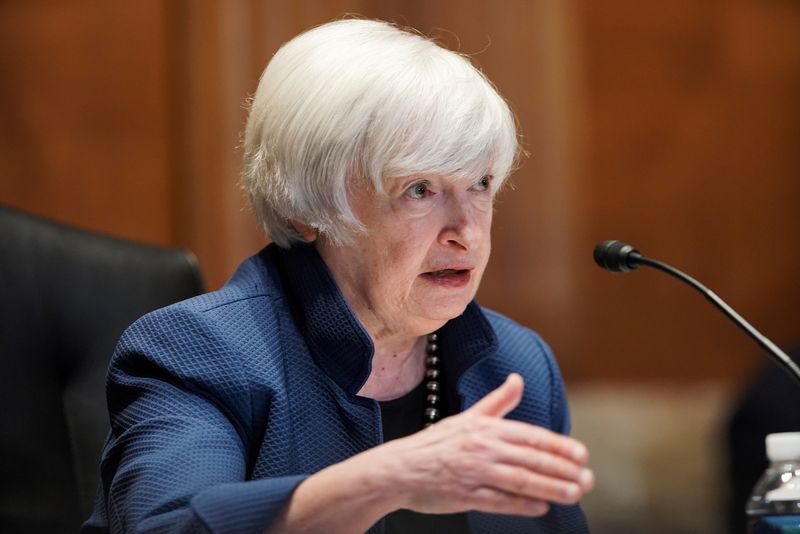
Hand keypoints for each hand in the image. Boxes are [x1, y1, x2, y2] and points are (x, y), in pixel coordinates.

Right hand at [375, 373, 593, 516]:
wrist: (398, 468)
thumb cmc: (435, 443)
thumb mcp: (467, 418)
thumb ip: (497, 402)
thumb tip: (518, 379)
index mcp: (485, 428)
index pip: (530, 436)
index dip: (558, 446)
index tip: (581, 454)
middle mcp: (482, 448)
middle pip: (531, 458)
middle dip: (563, 469)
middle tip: (587, 478)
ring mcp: (474, 472)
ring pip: (520, 480)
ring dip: (551, 488)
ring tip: (574, 494)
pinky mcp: (465, 495)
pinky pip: (499, 500)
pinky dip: (522, 505)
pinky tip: (541, 507)